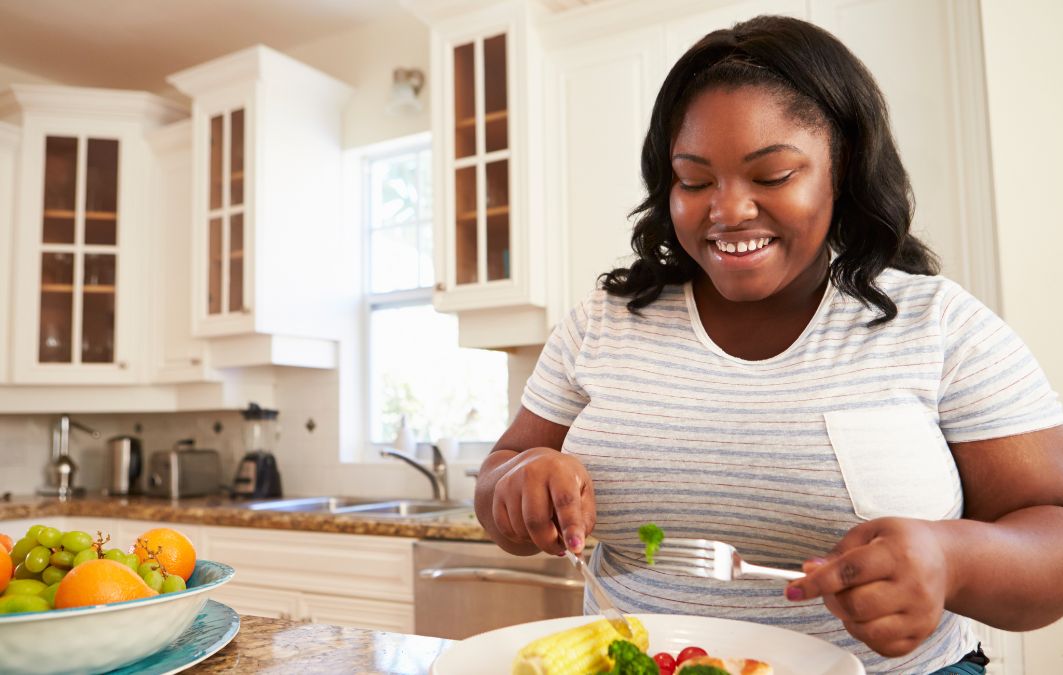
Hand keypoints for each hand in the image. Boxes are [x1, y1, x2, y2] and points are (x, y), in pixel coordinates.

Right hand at [491, 447, 595, 554]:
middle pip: (536, 520)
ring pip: (521, 529)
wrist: (534, 461)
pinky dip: (521, 537)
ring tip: (548, 530)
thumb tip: (575, 547)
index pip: (564, 501)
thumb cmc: (564, 479)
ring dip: (536, 540)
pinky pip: (507, 529)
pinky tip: (531, 526)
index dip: (571, 527)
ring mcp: (511, 483)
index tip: (576, 548)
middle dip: (550, 543)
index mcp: (558, 470)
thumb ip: (584, 518)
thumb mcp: (583, 490)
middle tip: (560, 549)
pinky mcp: (498, 494)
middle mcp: (531, 473)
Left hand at [784, 517, 950, 657]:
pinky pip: (882, 646)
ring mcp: (920, 614)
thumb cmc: (902, 542)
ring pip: (866, 630)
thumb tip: (809, 571)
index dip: (816, 582)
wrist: (945, 559)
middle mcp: (913, 586)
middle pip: (855, 606)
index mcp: (896, 554)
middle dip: (831, 599)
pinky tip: (870, 615)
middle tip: (832, 589)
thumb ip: (837, 553)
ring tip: (854, 600)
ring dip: (847, 618)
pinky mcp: (922, 634)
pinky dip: (865, 634)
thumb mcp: (869, 532)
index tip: (792, 590)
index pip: (849, 572)